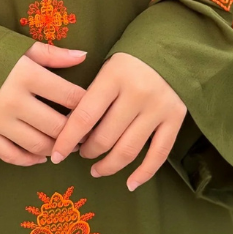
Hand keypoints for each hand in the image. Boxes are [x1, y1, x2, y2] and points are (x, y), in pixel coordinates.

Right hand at [0, 41, 86, 164]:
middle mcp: (14, 101)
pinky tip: (40, 156)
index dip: (87, 104)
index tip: (95, 108)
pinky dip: (29, 160)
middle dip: (76, 132)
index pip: (70, 96)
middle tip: (85, 133)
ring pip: (38, 144)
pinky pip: (11, 156)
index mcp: (26, 75)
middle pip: (58, 126)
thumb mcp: (17, 45)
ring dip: (56, 148)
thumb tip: (83, 56)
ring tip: (65, 144)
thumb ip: (51, 54)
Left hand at [50, 52, 186, 189]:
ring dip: (109, 165)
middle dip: (88, 151)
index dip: (67, 140)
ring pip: (129, 149)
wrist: (169, 49)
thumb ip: (90, 95)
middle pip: (106, 137)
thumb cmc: (128, 62)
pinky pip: (159, 154)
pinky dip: (144, 173)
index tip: (56, 155)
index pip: (84, 116)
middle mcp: (137, 93)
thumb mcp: (105, 67)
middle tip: (81, 154)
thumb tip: (71, 132)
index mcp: (113, 77)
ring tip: (96, 169)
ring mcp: (158, 108)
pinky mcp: (176, 119)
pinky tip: (130, 183)